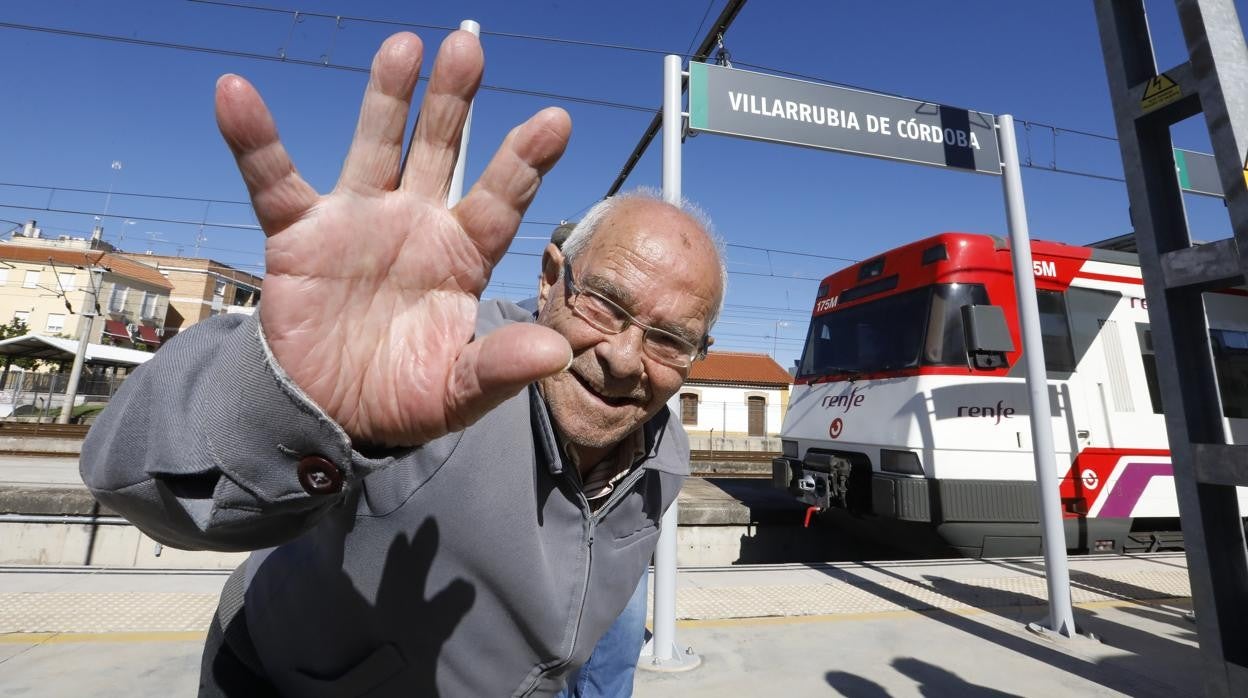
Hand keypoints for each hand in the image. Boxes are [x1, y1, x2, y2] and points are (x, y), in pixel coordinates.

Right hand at [214, 31, 572, 446]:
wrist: (331, 415)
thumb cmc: (404, 397)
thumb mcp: (457, 392)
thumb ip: (500, 368)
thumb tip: (556, 353)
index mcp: (461, 257)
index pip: (498, 201)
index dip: (523, 162)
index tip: (555, 121)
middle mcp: (415, 226)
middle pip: (439, 152)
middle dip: (454, 102)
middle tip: (469, 45)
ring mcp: (358, 223)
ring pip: (373, 147)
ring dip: (386, 98)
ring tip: (404, 45)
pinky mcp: (299, 236)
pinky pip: (273, 180)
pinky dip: (254, 140)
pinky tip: (236, 93)